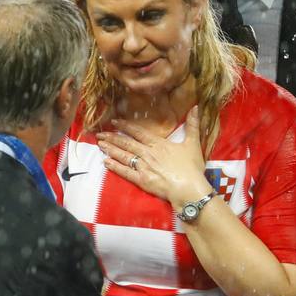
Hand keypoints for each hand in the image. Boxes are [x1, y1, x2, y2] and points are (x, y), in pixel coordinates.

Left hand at [98, 106, 212, 208]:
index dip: (125, 127)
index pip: (138, 133)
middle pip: (127, 143)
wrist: (189, 188)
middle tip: (99, 134)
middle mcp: (148, 153)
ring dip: (110, 149)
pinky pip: (125, 172)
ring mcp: (143, 167)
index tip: (114, 122)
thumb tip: (196, 107)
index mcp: (159, 144)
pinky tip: (105, 162)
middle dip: (112, 137)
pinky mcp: (141, 180)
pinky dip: (114, 167)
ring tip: (99, 144)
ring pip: (123, 155)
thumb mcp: (193, 144)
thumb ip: (193, 125)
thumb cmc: (191, 167)